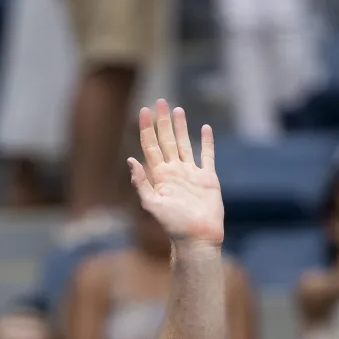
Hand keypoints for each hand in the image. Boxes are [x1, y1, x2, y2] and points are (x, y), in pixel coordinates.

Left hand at [128, 100, 223, 247]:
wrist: (197, 238)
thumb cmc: (173, 225)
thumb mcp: (152, 205)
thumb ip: (141, 183)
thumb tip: (130, 160)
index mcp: (159, 176)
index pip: (150, 146)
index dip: (146, 128)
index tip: (143, 111)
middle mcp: (174, 171)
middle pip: (166, 140)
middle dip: (162, 121)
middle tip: (160, 101)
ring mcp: (191, 173)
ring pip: (184, 144)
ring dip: (181, 127)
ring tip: (178, 109)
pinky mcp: (208, 178)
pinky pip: (207, 156)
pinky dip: (207, 142)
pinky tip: (205, 129)